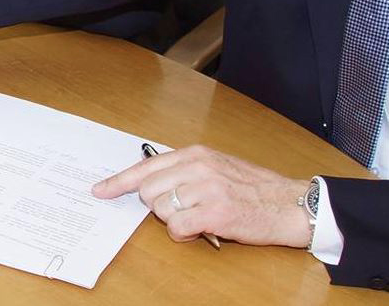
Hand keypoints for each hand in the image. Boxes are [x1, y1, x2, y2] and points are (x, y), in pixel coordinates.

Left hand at [92, 145, 311, 247]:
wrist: (288, 203)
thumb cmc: (252, 188)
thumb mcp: (216, 166)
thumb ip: (185, 170)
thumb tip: (151, 185)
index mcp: (196, 153)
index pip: (146, 166)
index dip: (119, 182)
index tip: (100, 191)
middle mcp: (198, 166)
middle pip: (149, 192)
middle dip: (159, 207)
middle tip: (182, 210)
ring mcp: (206, 188)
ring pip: (162, 210)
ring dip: (175, 221)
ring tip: (198, 218)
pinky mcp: (214, 212)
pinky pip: (178, 228)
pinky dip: (185, 234)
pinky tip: (202, 229)